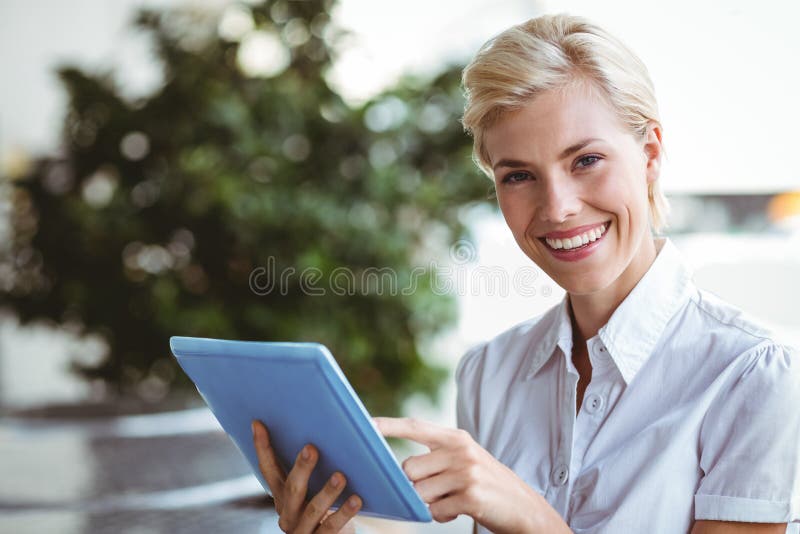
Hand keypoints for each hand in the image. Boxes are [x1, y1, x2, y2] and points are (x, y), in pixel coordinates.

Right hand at [252, 420, 362, 532]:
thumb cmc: (326, 504)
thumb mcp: (313, 488)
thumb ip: (314, 465)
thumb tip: (335, 426)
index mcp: (282, 495)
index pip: (268, 470)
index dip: (262, 448)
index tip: (258, 423)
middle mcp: (287, 513)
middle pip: (291, 489)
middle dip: (301, 468)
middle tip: (312, 448)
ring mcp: (302, 530)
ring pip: (312, 510)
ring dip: (326, 492)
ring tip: (340, 476)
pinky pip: (331, 527)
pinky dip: (344, 513)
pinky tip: (356, 499)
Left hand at [373, 417, 569, 533]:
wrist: (525, 508)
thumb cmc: (487, 484)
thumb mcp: (465, 459)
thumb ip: (437, 456)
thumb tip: (401, 468)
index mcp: (456, 437)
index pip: (414, 426)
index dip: (388, 425)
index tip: (365, 423)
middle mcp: (460, 450)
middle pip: (409, 468)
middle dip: (414, 484)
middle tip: (436, 489)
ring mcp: (466, 473)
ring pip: (419, 492)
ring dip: (429, 502)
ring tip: (451, 499)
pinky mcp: (471, 496)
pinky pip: (435, 511)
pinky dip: (441, 516)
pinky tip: (459, 510)